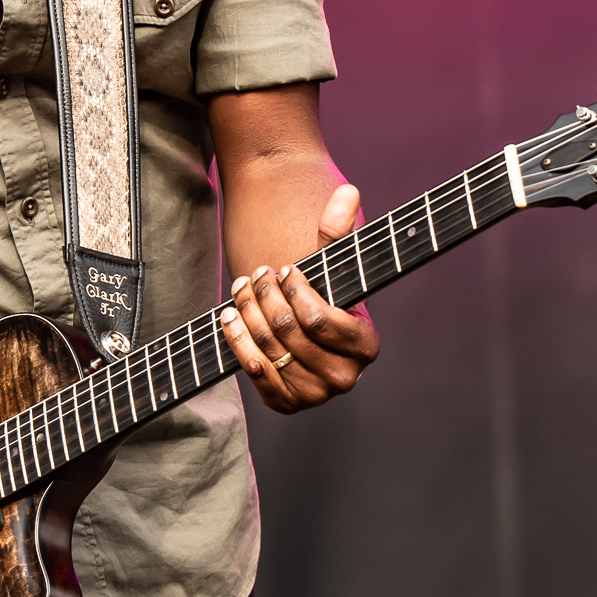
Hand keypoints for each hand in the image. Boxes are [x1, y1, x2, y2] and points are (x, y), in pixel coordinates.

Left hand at [219, 183, 379, 413]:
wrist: (301, 324)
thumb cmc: (322, 289)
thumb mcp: (331, 261)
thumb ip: (338, 229)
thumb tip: (347, 194)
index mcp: (366, 345)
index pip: (322, 321)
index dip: (297, 292)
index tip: (286, 268)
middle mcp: (346, 378)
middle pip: (291, 332)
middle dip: (268, 297)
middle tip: (257, 274)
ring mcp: (315, 395)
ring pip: (270, 349)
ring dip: (249, 314)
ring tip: (241, 288)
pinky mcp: (286, 402)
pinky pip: (256, 372)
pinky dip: (238, 341)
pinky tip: (229, 316)